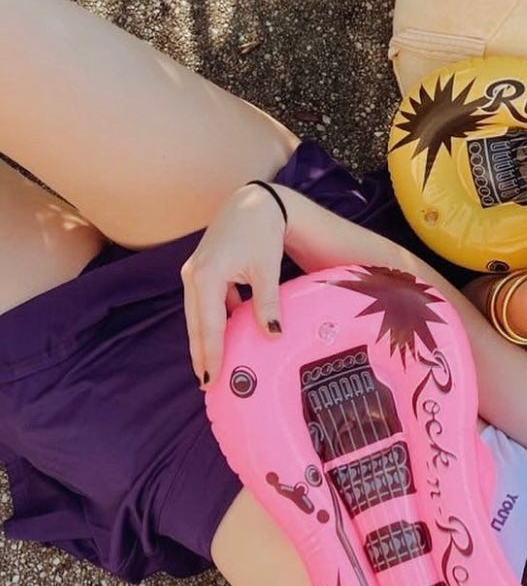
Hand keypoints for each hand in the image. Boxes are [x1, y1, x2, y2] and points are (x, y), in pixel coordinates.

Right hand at [181, 182, 287, 386]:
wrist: (253, 202)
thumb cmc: (261, 232)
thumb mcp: (267, 269)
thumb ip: (267, 303)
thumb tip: (273, 335)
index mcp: (207, 276)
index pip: (209, 325)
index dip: (212, 354)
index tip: (212, 379)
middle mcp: (194, 275)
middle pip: (196, 324)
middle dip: (201, 353)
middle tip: (207, 383)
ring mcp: (194, 272)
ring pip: (198, 315)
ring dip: (205, 339)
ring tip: (212, 366)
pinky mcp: (201, 270)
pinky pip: (205, 303)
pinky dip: (213, 320)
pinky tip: (225, 336)